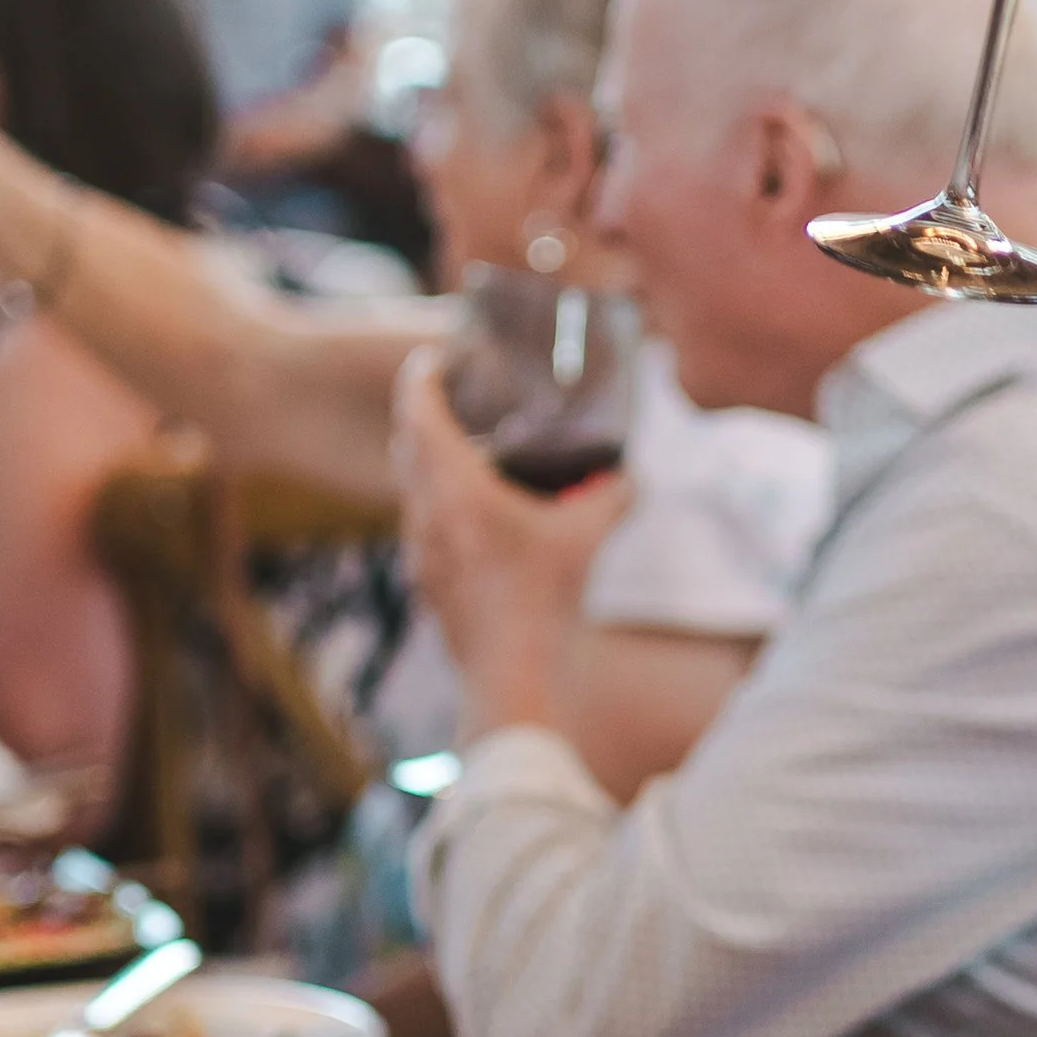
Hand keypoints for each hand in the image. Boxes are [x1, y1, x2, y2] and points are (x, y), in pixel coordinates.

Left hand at [391, 348, 629, 739]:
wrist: (509, 678)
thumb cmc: (543, 602)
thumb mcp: (586, 540)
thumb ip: (611, 497)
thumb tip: (630, 476)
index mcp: (456, 490)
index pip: (419, 413)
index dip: (421, 379)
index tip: (433, 358)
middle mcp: (426, 515)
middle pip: (407, 447)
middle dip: (422, 416)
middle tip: (452, 398)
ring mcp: (420, 552)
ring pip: (411, 490)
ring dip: (428, 464)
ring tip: (464, 454)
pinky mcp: (425, 584)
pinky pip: (422, 527)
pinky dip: (438, 506)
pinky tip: (472, 519)